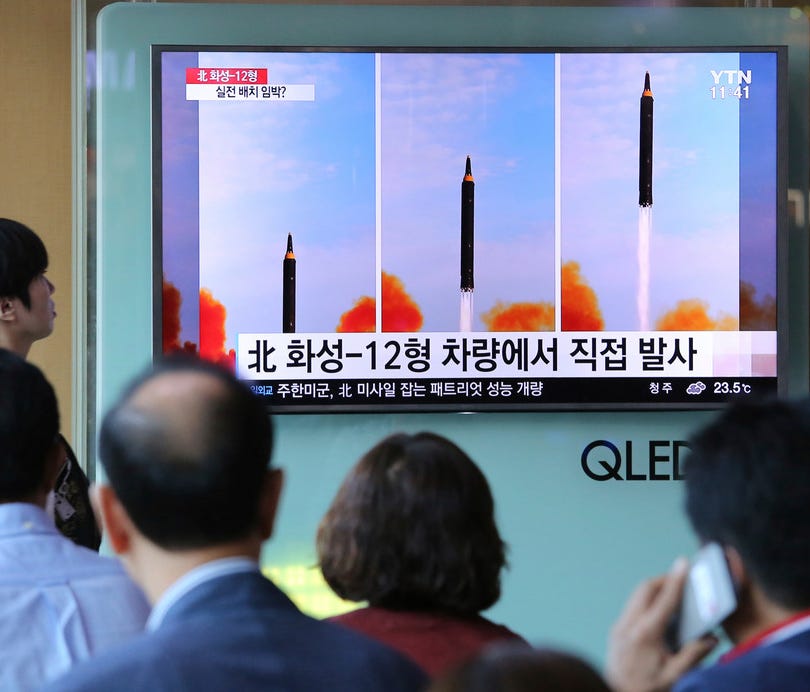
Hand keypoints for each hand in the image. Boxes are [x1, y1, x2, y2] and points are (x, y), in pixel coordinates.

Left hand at [605, 558, 716, 691]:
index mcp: (646, 633)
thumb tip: (712, 637)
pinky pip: (631, 608)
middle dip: (664, 580)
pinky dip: (646, 603)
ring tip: (673, 594)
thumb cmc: (646, 689)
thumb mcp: (674, 677)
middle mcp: (629, 624)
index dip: (676, 579)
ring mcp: (619, 626)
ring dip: (654, 591)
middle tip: (682, 580)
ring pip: (636, 597)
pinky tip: (659, 614)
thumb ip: (693, 655)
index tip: (683, 563)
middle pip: (645, 589)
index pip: (664, 599)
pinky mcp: (615, 631)